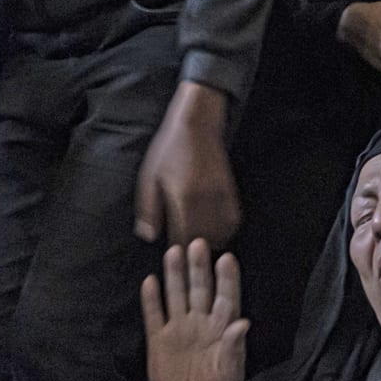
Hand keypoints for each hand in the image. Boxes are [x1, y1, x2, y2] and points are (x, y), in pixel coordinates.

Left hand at [134, 81, 239, 248]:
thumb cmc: (168, 150)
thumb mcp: (149, 177)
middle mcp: (205, 200)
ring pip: (221, 233)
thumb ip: (148, 209)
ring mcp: (221, 196)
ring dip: (209, 242)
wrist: (197, 125)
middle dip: (191, 249)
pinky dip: (224, 231)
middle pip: (202, 239)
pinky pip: (232, 221)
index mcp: (182, 198)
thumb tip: (148, 236)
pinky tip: (214, 232)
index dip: (176, 250)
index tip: (170, 255)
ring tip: (197, 245)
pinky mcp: (231, 192)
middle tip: (183, 254)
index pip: (181, 238)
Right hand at [141, 239, 248, 380]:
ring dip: (175, 275)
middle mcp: (201, 324)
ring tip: (174, 252)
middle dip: (199, 268)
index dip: (227, 279)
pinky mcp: (159, 340)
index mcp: (222, 331)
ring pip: (176, 296)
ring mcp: (179, 330)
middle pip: (200, 290)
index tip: (226, 258)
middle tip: (197, 243)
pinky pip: (154, 315)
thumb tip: (243, 323)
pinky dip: (151, 299)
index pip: (226, 298)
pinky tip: (150, 281)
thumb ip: (234, 348)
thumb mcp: (229, 375)